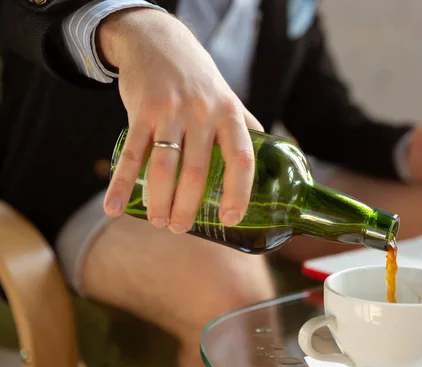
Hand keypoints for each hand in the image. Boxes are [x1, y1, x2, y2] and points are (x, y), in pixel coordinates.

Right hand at [99, 8, 262, 231]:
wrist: (160, 42)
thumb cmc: (199, 81)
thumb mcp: (228, 99)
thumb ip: (244, 129)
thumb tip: (265, 163)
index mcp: (230, 114)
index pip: (241, 158)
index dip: (239, 191)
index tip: (231, 218)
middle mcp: (203, 113)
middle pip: (196, 172)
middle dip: (187, 208)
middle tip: (180, 229)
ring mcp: (171, 111)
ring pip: (164, 167)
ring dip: (160, 202)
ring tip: (159, 223)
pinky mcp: (142, 110)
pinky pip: (132, 154)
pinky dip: (122, 184)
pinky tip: (115, 208)